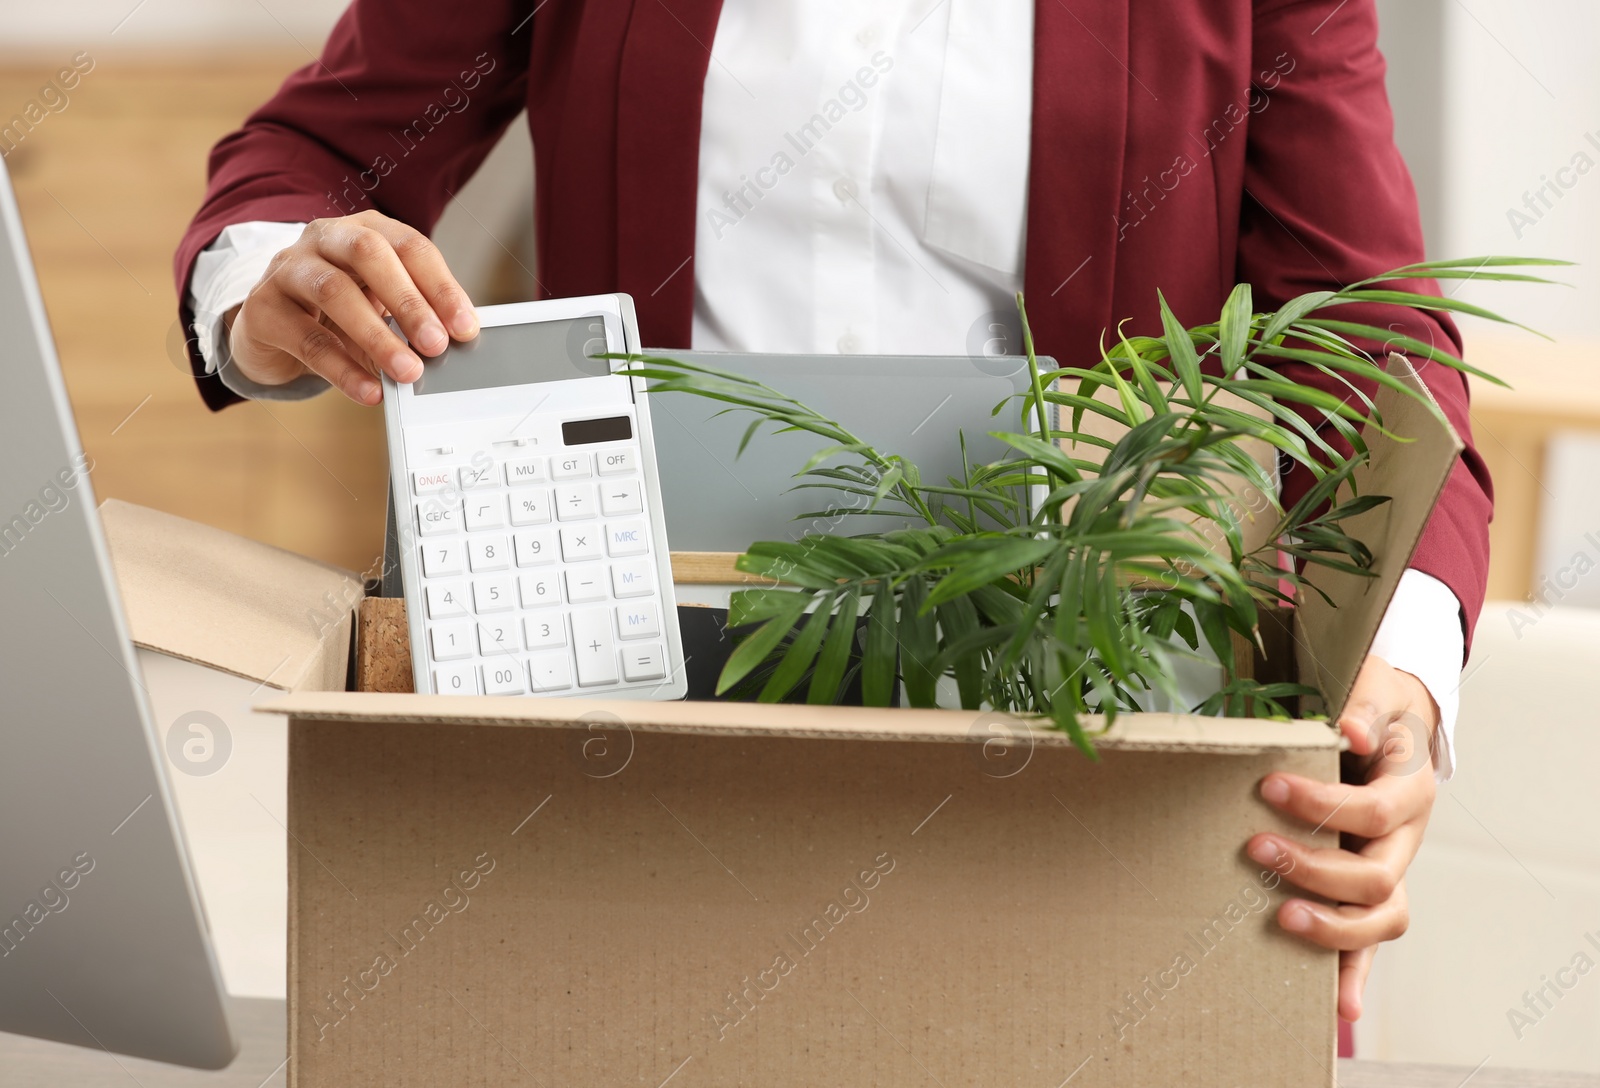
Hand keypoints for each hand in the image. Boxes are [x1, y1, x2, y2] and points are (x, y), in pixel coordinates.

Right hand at [224, 209, 478, 403]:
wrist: (271, 327)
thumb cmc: (337, 311)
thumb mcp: (379, 305)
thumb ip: (414, 317)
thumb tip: (455, 343)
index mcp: (364, 230)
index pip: (410, 246)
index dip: (441, 286)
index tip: (465, 327)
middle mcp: (324, 239)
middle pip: (369, 256)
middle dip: (409, 302)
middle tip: (436, 345)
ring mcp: (288, 269)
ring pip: (334, 292)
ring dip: (377, 336)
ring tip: (407, 371)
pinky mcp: (263, 309)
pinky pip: (307, 340)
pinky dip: (343, 370)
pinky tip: (369, 391)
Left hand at [1246, 654, 1438, 1021]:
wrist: (1395, 723)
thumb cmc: (1377, 706)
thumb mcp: (1376, 688)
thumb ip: (1364, 704)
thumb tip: (1348, 727)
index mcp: (1409, 788)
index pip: (1375, 809)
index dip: (1325, 805)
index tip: (1270, 785)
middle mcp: (1406, 838)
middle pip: (1375, 874)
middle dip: (1315, 867)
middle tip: (1256, 847)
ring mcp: (1389, 870)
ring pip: (1379, 917)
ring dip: (1332, 927)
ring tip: (1281, 918)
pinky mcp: (1369, 893)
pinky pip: (1369, 944)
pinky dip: (1354, 977)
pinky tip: (1339, 1012)